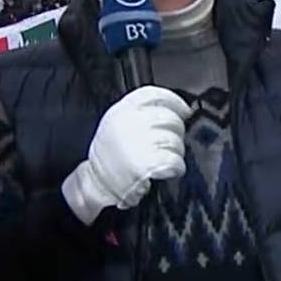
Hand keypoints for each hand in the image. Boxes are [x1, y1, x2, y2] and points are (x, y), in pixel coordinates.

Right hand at [62, 86, 193, 224]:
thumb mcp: (115, 124)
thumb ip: (139, 113)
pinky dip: (176, 167)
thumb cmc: (109, 158)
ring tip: (165, 159)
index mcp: (121, 110)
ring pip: (175, 140)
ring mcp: (138, 142)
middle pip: (169, 118)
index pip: (154, 95)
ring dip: (176, 152)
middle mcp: (129, 122)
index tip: (183, 111)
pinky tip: (169, 170)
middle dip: (176, 132)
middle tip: (170, 144)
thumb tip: (172, 110)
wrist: (97, 184)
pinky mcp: (147, 163)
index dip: (174, 102)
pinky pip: (175, 160)